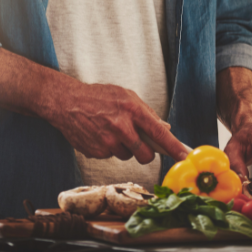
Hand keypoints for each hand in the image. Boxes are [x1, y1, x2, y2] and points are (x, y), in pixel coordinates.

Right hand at [0, 48, 188, 163]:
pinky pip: (111, 156)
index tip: (185, 156)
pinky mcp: (96, 152)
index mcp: (132, 109)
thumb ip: (145, 112)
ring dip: (124, 148)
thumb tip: (164, 130)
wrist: (65, 101)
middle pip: (145, 154)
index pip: (159, 133)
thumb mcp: (125, 95)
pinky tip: (99, 134)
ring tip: (111, 130)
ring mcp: (107, 142)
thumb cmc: (98, 96)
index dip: (174, 147)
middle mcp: (121, 127)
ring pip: (127, 156)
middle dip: (146, 152)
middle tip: (138, 142)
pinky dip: (109, 148)